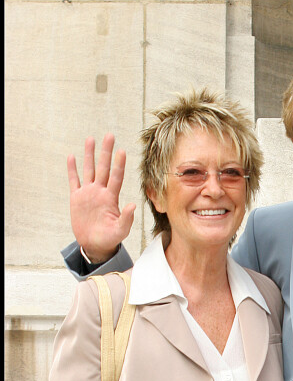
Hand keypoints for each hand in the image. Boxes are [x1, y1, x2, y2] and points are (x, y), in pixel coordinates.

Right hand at [68, 134, 135, 262]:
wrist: (95, 244)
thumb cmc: (110, 238)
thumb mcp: (120, 230)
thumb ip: (126, 218)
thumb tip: (133, 205)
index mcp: (111, 198)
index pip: (116, 177)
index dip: (119, 164)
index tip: (122, 151)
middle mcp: (101, 192)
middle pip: (103, 168)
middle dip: (106, 152)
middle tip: (110, 135)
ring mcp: (89, 194)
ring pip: (89, 170)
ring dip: (89, 155)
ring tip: (91, 139)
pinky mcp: (77, 198)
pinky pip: (74, 181)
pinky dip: (72, 169)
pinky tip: (72, 156)